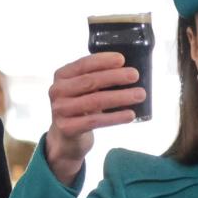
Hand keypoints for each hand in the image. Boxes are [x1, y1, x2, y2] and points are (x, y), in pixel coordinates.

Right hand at [45, 52, 145, 184]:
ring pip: (95, 101)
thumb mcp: (83, 89)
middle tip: (135, 75)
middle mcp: (57, 91)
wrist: (66, 138)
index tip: (122, 59)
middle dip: (115, 77)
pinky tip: (130, 115)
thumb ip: (97, 78)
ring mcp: (60, 110)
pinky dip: (115, 117)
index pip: (83, 64)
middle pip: (90, 81)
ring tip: (140, 94)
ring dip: (120, 97)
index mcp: (62, 76)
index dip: (103, 61)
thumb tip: (128, 70)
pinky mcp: (67, 128)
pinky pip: (95, 121)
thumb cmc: (81, 108)